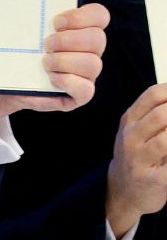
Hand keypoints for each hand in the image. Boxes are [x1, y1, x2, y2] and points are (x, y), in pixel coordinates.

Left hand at [0, 1, 107, 126]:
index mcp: (79, 28)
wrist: (0, 77)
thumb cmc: (16, 44)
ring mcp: (85, 73)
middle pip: (98, 39)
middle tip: (45, 44)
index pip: (100, 15)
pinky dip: (68, 81)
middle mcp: (87, 50)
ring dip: (64, 61)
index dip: (82, 17)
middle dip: (68, 40)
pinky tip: (51, 78)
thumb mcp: (24, 19)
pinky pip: (87, 90)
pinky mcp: (77, 95)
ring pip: (93, 64)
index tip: (55, 21)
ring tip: (44, 62)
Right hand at [106, 83, 166, 236]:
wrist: (122, 190)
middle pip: (161, 115)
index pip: (152, 96)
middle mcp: (131, 137)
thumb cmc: (137, 155)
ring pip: (165, 140)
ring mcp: (140, 159)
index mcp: (129, 121)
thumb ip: (155, 113)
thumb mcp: (137, 130)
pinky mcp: (154, 180)